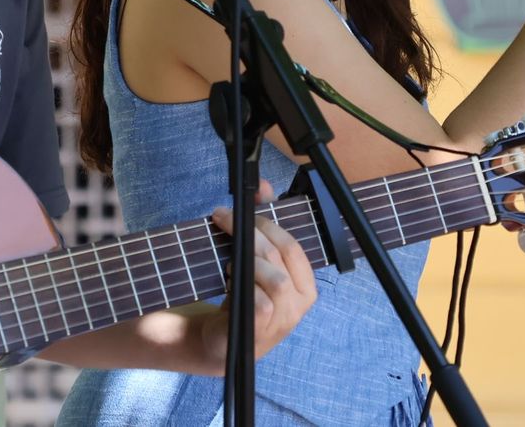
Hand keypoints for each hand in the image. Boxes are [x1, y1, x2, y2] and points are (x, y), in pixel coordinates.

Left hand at [198, 181, 317, 364]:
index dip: (267, 223)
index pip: (294, 245)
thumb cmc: (241, 295)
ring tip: (229, 260)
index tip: (241, 213)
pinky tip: (230, 281)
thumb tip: (264, 186)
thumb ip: (262, 223)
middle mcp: (300, 303)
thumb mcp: (254, 260)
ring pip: (274, 279)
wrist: (220, 338)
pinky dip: (242, 286)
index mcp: (305, 284)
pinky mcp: (263, 331)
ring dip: (247, 261)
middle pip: (280, 256)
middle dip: (250, 233)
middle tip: (223, 220)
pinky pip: (260, 301)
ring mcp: (284, 321)